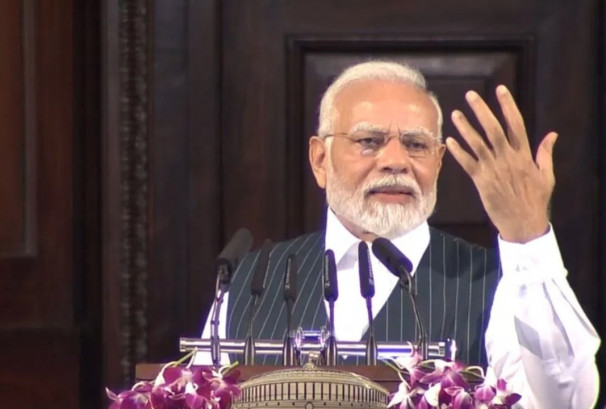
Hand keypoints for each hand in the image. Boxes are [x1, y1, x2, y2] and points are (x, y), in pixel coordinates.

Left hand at [445, 85, 556, 242]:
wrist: (523, 223)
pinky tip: (449, 140)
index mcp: (524, 155)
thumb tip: (552, 134)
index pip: (515, 124)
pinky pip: (467, 163)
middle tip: (470, 95)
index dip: (507, 105)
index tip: (500, 89)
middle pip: (493, 129)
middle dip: (481, 110)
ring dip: (465, 128)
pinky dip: (458, 152)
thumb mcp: (547, 175)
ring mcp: (493, 169)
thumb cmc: (535, 200)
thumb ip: (545, 153)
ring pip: (477, 144)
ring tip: (455, 113)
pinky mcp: (481, 181)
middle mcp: (507, 159)